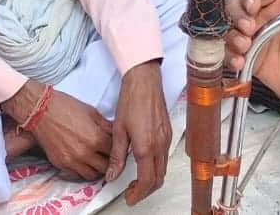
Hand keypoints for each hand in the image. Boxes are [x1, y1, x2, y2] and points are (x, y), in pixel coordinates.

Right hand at [5, 81, 112, 179]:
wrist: (40, 110)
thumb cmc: (65, 107)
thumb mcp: (92, 112)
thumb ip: (105, 127)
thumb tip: (115, 134)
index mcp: (96, 138)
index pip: (115, 152)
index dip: (117, 150)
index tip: (116, 148)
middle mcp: (86, 153)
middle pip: (106, 167)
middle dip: (108, 161)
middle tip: (107, 156)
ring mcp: (72, 160)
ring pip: (92, 175)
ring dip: (96, 169)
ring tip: (95, 160)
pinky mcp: (61, 164)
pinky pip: (77, 175)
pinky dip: (82, 170)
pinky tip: (83, 162)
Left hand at [109, 60, 170, 203]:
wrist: (144, 81)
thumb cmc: (130, 101)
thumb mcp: (118, 131)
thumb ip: (116, 156)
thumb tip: (111, 176)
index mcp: (146, 147)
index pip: (146, 181)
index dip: (138, 194)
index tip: (129, 198)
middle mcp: (160, 145)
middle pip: (158, 179)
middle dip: (145, 190)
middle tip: (131, 193)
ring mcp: (166, 139)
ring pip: (163, 169)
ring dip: (151, 180)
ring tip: (136, 181)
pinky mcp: (168, 133)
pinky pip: (164, 157)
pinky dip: (156, 167)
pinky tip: (143, 164)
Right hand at [224, 0, 279, 100]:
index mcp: (279, 2)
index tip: (252, 6)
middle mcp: (263, 17)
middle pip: (236, 5)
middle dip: (236, 14)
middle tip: (248, 28)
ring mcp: (255, 38)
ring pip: (230, 28)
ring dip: (231, 35)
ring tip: (244, 46)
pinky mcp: (251, 58)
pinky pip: (231, 54)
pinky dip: (230, 56)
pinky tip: (239, 62)